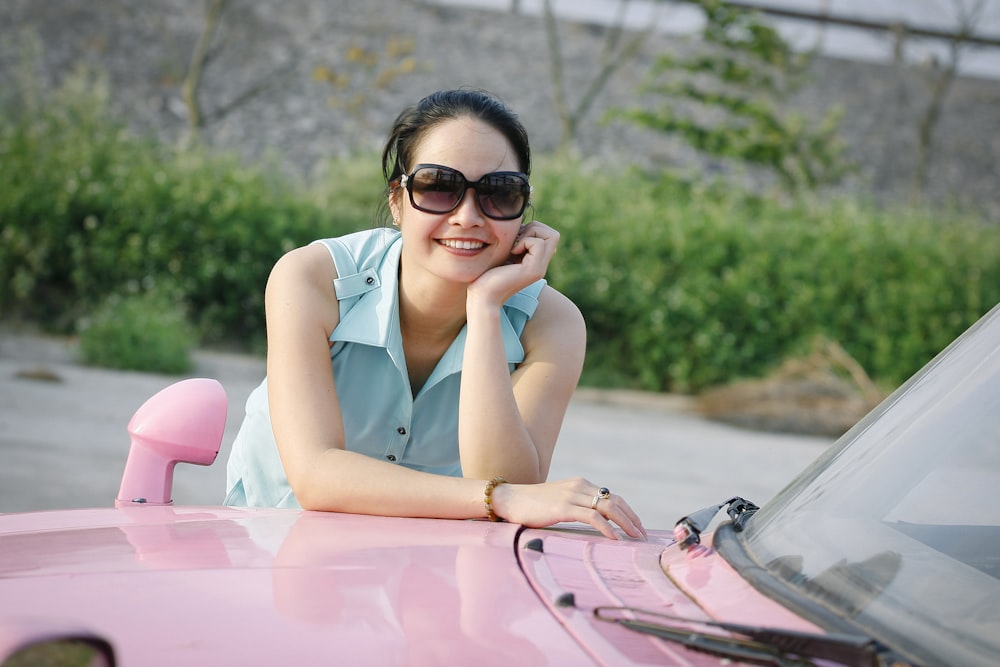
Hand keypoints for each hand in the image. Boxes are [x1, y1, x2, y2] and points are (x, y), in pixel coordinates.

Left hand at [468, 221, 559, 307]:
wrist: (482, 296)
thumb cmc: (486, 276)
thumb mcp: (503, 254)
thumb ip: (514, 243)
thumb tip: (520, 225)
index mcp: (535, 262)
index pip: (548, 236)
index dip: (533, 229)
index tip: (515, 238)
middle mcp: (540, 266)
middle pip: (553, 234)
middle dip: (535, 228)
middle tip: (516, 239)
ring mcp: (539, 269)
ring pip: (551, 236)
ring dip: (531, 233)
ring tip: (514, 246)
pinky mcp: (534, 270)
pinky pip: (538, 243)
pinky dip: (524, 241)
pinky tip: (512, 253)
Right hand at [490, 477, 646, 540]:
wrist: (509, 499)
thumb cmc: (532, 505)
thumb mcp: (559, 502)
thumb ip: (577, 506)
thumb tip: (596, 522)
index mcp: (580, 484)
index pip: (612, 496)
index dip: (628, 512)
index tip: (637, 527)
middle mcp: (579, 486)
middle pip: (615, 501)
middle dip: (632, 518)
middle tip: (643, 535)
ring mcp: (571, 495)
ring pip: (608, 507)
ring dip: (625, 523)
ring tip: (635, 537)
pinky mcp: (563, 507)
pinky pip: (592, 517)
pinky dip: (607, 528)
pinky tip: (614, 539)